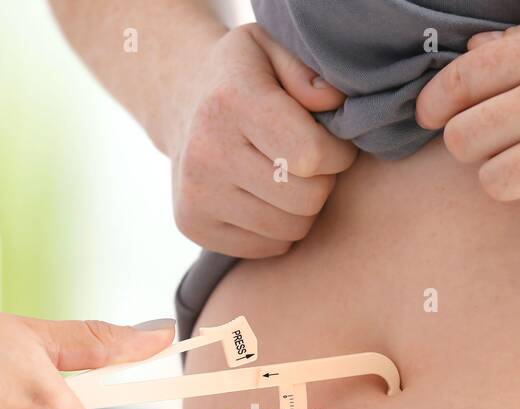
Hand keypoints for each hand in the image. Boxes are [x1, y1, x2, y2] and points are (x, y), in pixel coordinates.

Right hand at [165, 23, 357, 257]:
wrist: (181, 103)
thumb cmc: (243, 77)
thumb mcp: (272, 49)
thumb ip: (307, 72)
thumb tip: (333, 102)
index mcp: (231, 102)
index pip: (310, 155)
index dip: (338, 153)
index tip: (333, 143)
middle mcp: (206, 153)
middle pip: (306, 198)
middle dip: (322, 181)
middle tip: (308, 162)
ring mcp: (196, 196)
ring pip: (291, 229)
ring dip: (302, 208)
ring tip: (285, 177)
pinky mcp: (193, 227)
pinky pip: (269, 248)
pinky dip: (278, 228)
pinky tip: (263, 197)